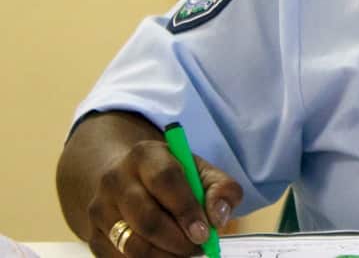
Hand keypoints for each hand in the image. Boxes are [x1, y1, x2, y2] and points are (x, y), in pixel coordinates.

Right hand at [85, 140, 240, 256]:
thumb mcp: (202, 173)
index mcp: (145, 155)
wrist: (130, 180)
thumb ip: (222, 189)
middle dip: (178, 241)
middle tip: (198, 248)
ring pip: (131, 244)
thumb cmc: (174, 178)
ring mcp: (100, 208)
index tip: (204, 233)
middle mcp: (115, 179)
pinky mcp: (94, 235)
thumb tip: (218, 217)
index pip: (165, 181)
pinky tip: (165, 256)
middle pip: (146, 218)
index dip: (186, 210)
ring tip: (184, 253)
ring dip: (164, 257)